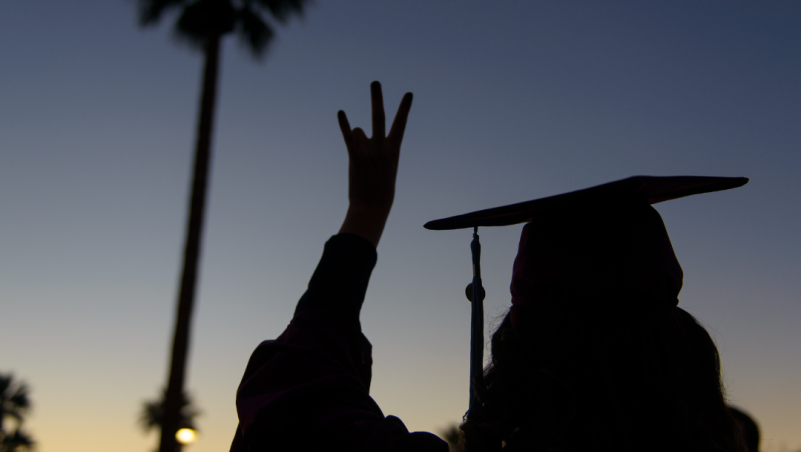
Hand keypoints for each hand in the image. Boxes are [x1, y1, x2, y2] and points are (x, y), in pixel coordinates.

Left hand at [337, 81, 412, 246]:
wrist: (372, 207)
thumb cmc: (381, 190)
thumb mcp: (386, 167)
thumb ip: (374, 146)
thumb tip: (357, 130)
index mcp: (394, 150)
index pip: (401, 124)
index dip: (404, 108)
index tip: (408, 94)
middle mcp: (382, 148)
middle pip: (379, 117)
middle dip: (377, 98)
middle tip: (375, 82)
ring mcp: (369, 152)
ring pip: (358, 132)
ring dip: (356, 140)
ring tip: (360, 159)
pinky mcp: (355, 157)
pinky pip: (347, 137)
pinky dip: (343, 125)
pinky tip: (341, 113)